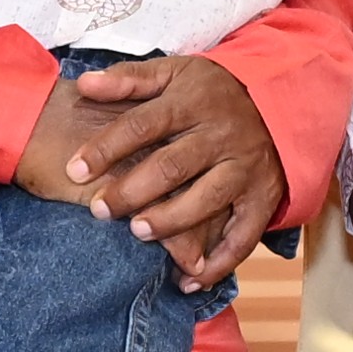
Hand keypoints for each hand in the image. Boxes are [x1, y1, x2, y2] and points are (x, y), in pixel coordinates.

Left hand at [27, 51, 282, 284]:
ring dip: (172, 220)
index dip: (106, 148)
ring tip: (138, 232)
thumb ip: (129, 79)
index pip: (143, 125)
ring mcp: (245, 167)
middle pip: (173, 165)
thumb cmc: (211, 92)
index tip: (74, 170)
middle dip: (132, 190)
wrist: (278, 100)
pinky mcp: (264, 197)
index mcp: (193, 101)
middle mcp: (221, 134)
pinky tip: (189, 279)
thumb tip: (84, 84)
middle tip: (100, 209)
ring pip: (207, 198)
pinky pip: (244, 235)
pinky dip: (220, 263)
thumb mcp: (174, 72)